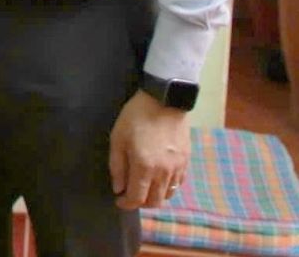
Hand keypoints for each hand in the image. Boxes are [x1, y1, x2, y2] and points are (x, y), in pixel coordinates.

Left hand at [108, 90, 190, 208]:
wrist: (164, 100)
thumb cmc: (135, 117)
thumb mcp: (118, 138)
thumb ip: (117, 166)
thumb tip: (118, 188)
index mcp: (144, 167)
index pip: (137, 198)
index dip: (126, 203)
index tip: (118, 200)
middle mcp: (163, 173)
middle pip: (155, 202)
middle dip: (140, 203)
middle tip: (130, 195)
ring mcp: (177, 168)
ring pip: (168, 195)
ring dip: (154, 196)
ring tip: (144, 187)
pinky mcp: (186, 161)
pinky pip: (178, 184)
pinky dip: (167, 187)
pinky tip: (159, 178)